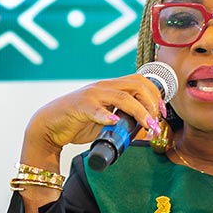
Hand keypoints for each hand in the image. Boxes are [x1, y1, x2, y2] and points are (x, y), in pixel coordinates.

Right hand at [20, 73, 166, 169]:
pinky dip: (106, 115)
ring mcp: (92, 95)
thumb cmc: (79, 122)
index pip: (141, 82)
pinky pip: (95, 109)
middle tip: (156, 122)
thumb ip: (125, 122)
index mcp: (112, 87)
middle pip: (136, 86)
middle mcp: (104, 87)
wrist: (50, 125)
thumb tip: (146, 130)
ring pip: (122, 97)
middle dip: (152, 103)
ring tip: (147, 126)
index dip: (155, 95)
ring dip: (139, 112)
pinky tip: (113, 121)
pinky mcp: (80, 106)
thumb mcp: (107, 120)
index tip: (162, 113)